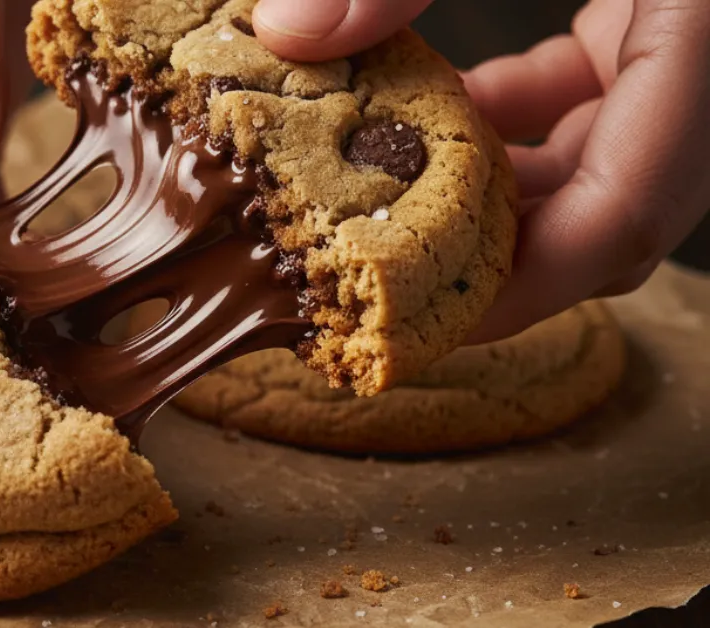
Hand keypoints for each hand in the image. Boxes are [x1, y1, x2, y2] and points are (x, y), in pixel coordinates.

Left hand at [251, 0, 709, 342]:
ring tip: (383, 187)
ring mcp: (694, 34)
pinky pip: (593, 97)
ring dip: (490, 183)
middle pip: (612, 207)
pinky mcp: (666, 8)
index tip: (417, 315)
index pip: (632, 214)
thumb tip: (290, 29)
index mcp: (706, 28)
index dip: (527, 286)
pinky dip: (510, 118)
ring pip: (599, 157)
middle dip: (495, 249)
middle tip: (376, 269)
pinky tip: (431, 103)